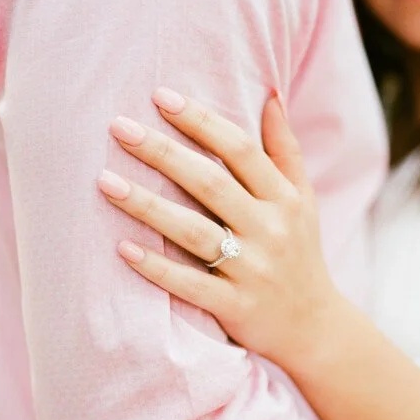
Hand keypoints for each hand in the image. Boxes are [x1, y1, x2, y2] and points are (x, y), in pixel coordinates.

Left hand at [98, 88, 345, 370]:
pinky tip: (122, 248)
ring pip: (194, 232)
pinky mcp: (234, 306)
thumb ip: (285, 149)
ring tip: (105, 182)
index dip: (201, 121)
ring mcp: (252, 270)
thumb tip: (270, 94)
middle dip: (163, 153)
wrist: (314, 326)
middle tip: (118, 127)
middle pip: (211, 184)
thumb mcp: (303, 199)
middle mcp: (270, 230)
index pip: (241, 150)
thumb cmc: (301, 253)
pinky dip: (156, 267)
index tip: (161, 97)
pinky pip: (189, 284)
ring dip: (148, 206)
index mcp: (284, 199)